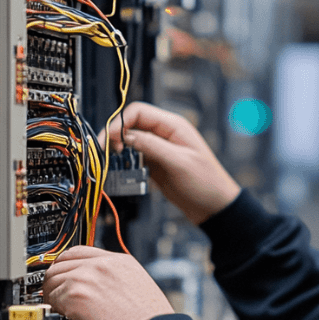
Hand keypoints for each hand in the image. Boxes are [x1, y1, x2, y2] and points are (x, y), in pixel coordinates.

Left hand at [43, 245, 173, 319]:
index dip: (67, 265)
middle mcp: (102, 265)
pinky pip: (52, 298)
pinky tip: (69, 317)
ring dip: (54, 295)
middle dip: (57, 280)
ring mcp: (87, 277)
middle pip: (61, 262)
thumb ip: (114, 280)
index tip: (64, 276)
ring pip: (53, 279)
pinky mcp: (76, 295)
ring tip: (64, 309)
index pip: (80, 252)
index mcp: (119, 261)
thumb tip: (95, 288)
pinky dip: (55, 308)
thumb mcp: (138, 287)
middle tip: (58, 296)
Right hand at [101, 102, 240, 224]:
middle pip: (131, 125)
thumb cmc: (206, 183)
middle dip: (115, 137)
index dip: (120, 123)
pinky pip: (135, 158)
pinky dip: (125, 163)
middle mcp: (165, 134)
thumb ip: (152, 146)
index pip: (139, 112)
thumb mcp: (179, 163)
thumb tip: (126, 135)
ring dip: (118, 151)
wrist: (215, 207)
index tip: (109, 139)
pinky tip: (122, 172)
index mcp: (174, 126)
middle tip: (103, 153)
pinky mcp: (156, 164)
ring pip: (130, 142)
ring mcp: (160, 149)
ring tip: (110, 164)